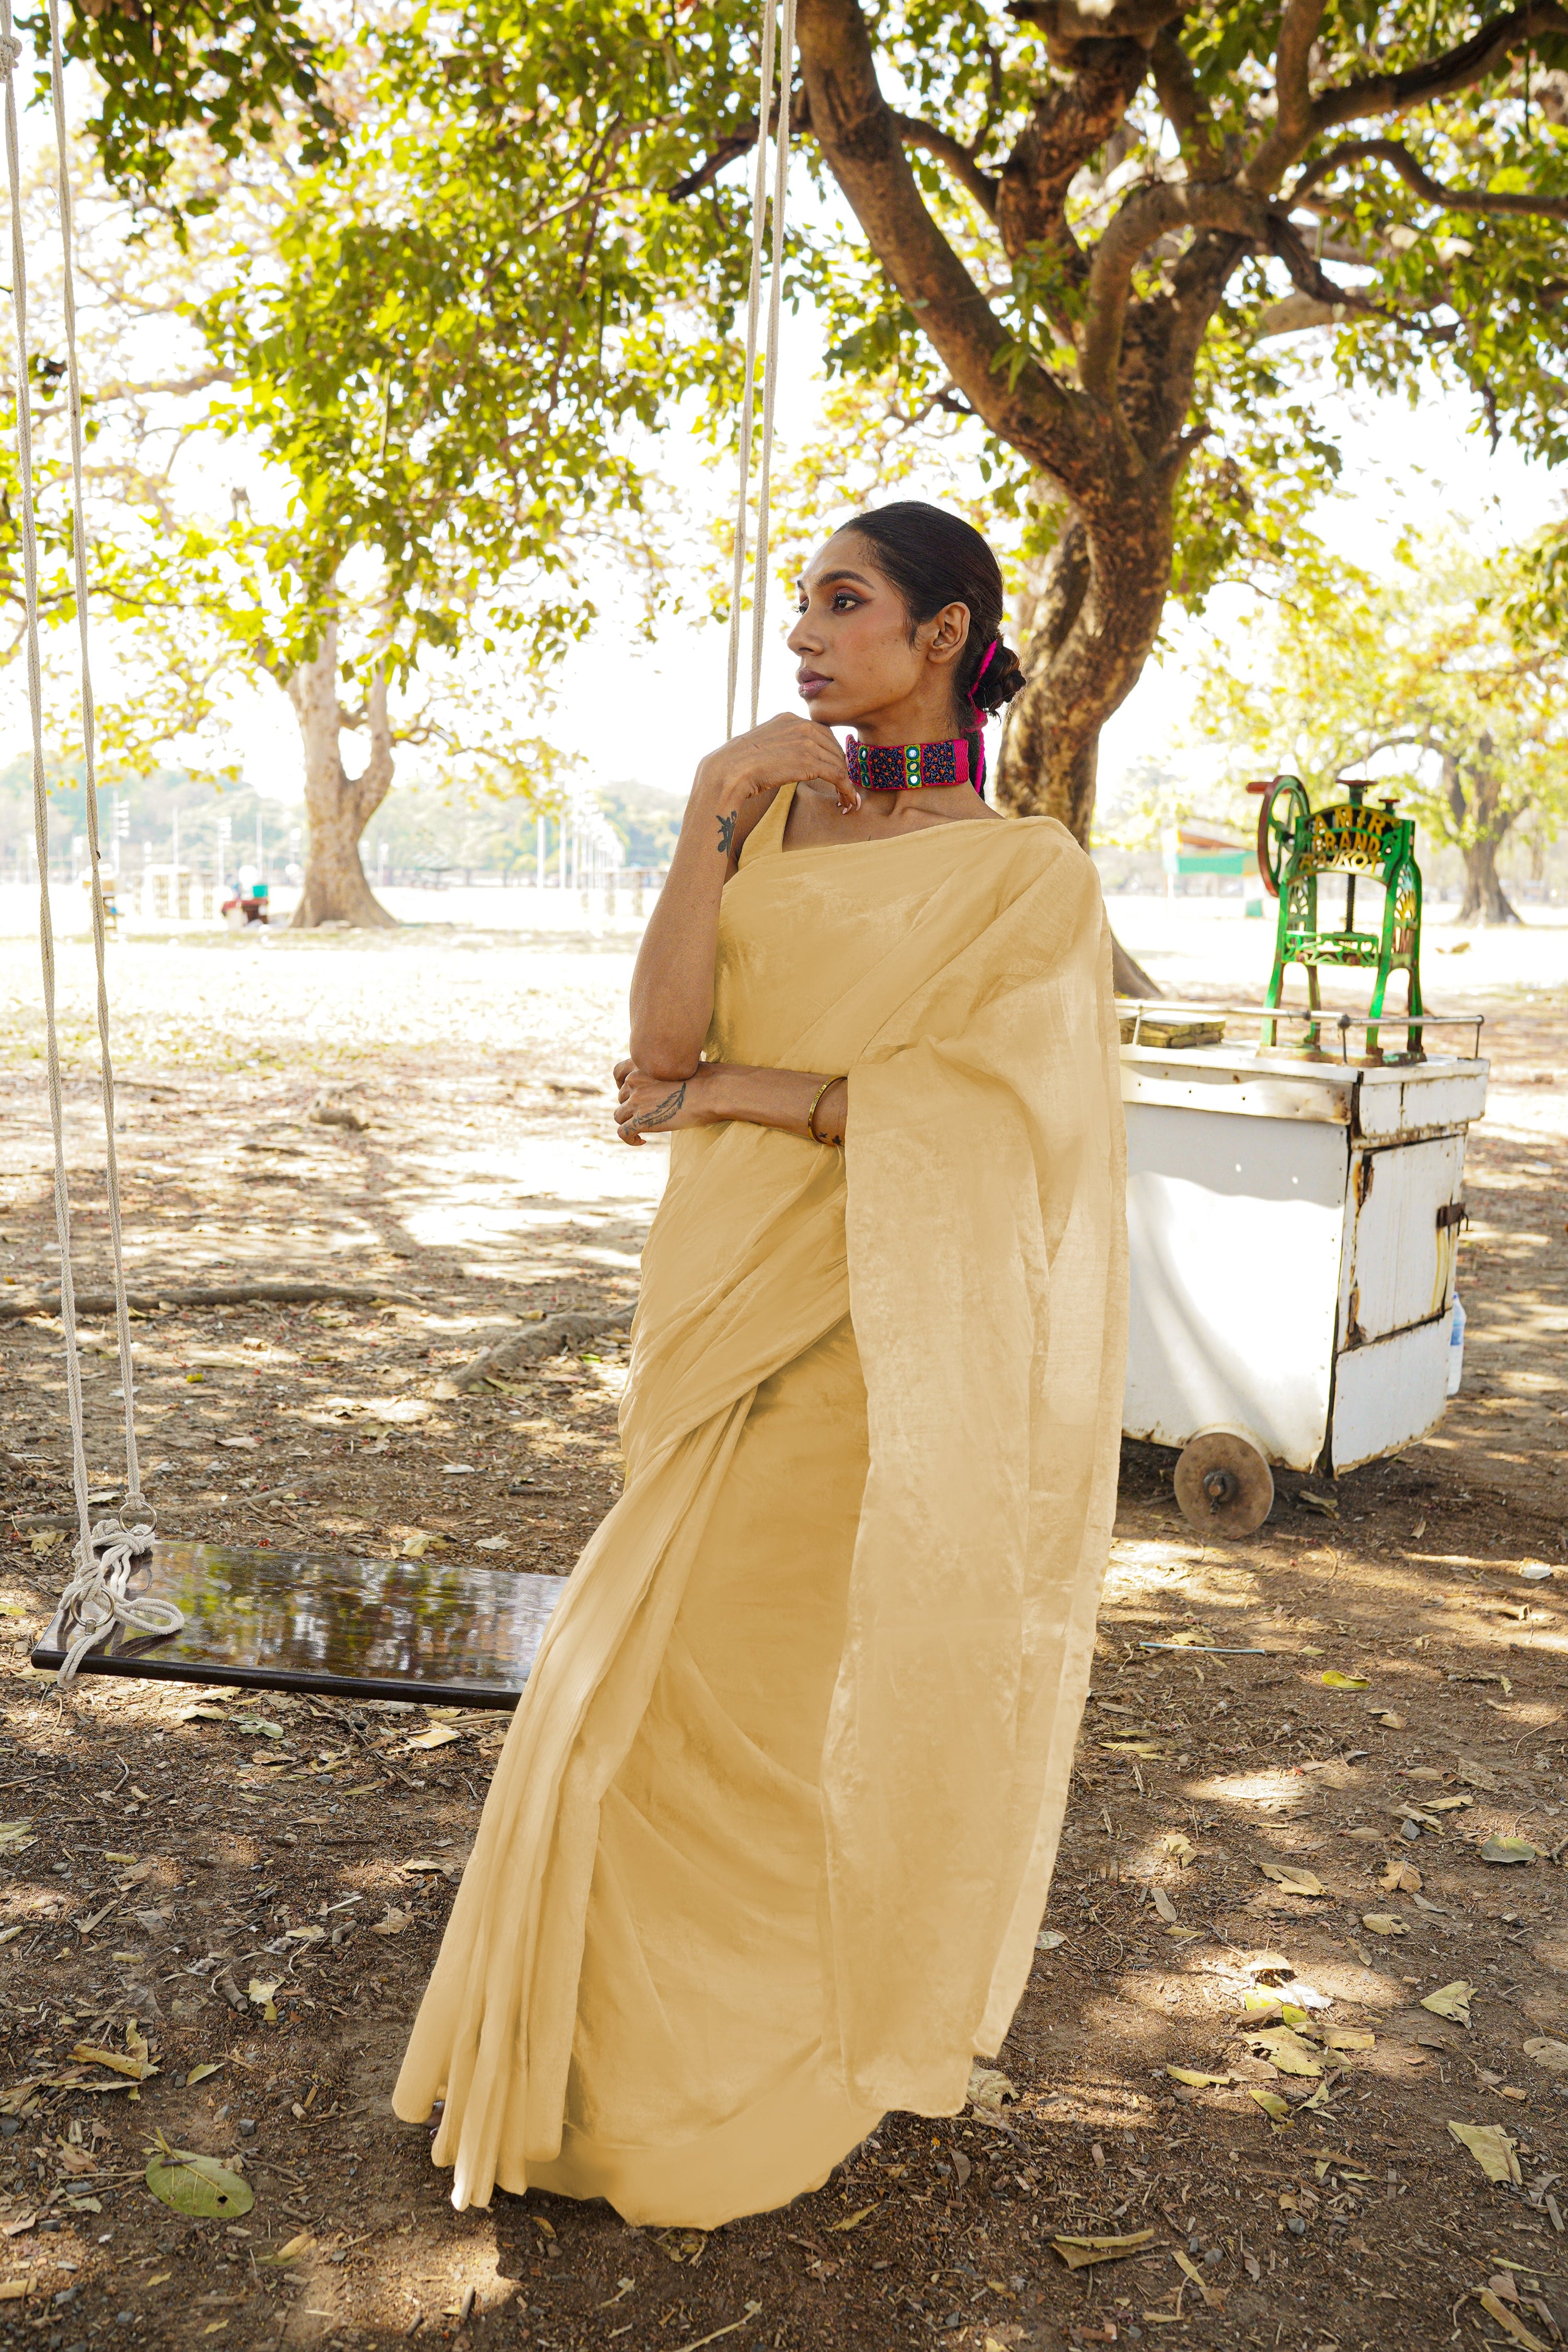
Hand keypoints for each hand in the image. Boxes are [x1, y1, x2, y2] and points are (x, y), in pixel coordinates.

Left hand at [613, 1058, 721, 1146]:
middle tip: (648, 1116)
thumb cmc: (705, 1079)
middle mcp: (635, 1081)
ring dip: (629, 1123)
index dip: (623, 1087)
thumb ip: (663, 1073)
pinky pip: (623, 1132)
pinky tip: (642, 1141)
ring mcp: (636, 1101)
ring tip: (644, 1130)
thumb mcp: (680, 1066)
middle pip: (621, 1097)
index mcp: (643, 1065)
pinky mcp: (641, 1120)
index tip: (635, 1096)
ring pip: (619, 1116)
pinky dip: (629, 1139)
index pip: (619, 1073)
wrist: (711, 1091)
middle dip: (632, 1108)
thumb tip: (666, 1084)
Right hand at [693, 713, 858, 851]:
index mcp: (789, 718)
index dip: (831, 752)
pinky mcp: (809, 761)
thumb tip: (787, 757)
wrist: (728, 772)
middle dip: (842, 767)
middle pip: (834, 746)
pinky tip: (848, 802)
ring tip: (848, 800)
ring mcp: (806, 741)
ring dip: (846, 782)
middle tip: (845, 787)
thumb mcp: (762, 745)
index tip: (834, 769)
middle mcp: (800, 725)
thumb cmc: (738, 764)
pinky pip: (838, 775)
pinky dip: (847, 789)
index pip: (822, 732)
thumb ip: (781, 745)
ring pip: (839, 762)